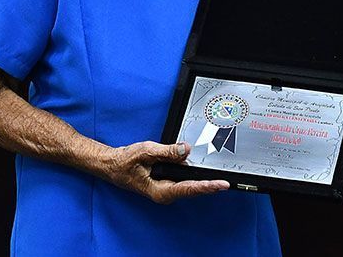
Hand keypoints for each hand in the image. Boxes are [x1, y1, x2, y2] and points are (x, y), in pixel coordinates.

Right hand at [97, 141, 228, 203]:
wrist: (113, 165)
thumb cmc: (125, 161)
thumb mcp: (145, 152)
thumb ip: (166, 151)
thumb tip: (185, 150)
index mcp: (160, 191)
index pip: (188, 189)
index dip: (207, 186)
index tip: (222, 185)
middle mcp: (166, 192)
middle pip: (194, 188)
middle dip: (210, 183)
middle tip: (229, 180)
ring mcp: (168, 188)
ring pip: (190, 183)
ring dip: (204, 178)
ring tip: (220, 174)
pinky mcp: (169, 182)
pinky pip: (186, 178)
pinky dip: (195, 173)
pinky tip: (204, 168)